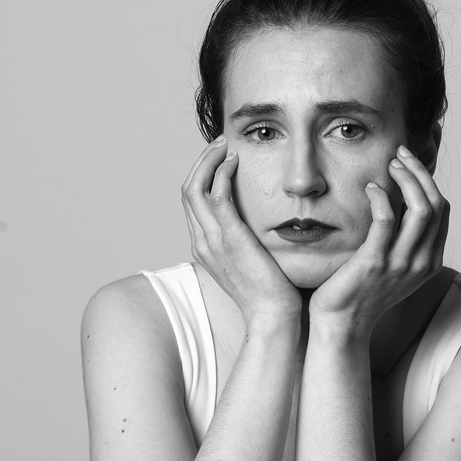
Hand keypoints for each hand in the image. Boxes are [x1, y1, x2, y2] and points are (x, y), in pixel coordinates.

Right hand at [182, 136, 302, 326]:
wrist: (272, 316)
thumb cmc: (270, 292)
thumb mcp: (252, 261)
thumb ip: (247, 240)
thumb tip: (259, 224)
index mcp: (205, 246)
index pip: (192, 201)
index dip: (202, 174)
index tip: (220, 158)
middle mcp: (202, 241)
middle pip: (187, 190)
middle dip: (201, 162)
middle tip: (219, 144)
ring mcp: (213, 240)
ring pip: (195, 188)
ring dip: (209, 161)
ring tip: (225, 145)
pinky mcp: (230, 239)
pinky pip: (217, 197)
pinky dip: (221, 174)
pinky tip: (235, 162)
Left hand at [308, 145, 449, 340]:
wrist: (341, 324)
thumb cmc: (361, 291)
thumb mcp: (393, 265)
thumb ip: (404, 239)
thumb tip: (401, 200)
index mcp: (429, 262)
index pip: (442, 210)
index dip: (428, 181)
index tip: (409, 163)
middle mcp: (421, 263)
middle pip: (436, 205)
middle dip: (420, 173)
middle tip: (399, 155)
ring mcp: (400, 264)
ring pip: (420, 210)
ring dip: (407, 179)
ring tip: (389, 165)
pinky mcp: (375, 262)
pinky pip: (386, 220)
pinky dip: (382, 197)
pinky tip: (370, 188)